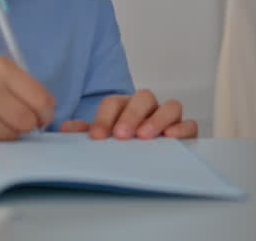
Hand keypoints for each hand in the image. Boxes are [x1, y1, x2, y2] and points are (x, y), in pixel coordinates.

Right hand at [0, 55, 53, 146]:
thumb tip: (44, 111)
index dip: (44, 113)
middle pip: (28, 121)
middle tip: (7, 119)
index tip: (41, 118)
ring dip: (2, 133)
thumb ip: (15, 85)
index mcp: (0, 67)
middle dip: (23, 125)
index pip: (41, 98)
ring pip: (11, 136)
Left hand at [59, 89, 197, 139]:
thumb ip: (87, 132)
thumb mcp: (104, 138)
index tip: (98, 138)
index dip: (104, 118)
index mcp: (124, 106)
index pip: (114, 103)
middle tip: (122, 134)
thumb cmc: (124, 144)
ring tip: (146, 136)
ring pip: (170, 106)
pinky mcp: (186, 130)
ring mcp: (168, 117)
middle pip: (143, 98)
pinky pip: (190, 124)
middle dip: (132, 115)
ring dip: (157, 119)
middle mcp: (148, 107)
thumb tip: (66, 128)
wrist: (149, 158)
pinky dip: (182, 128)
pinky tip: (171, 137)